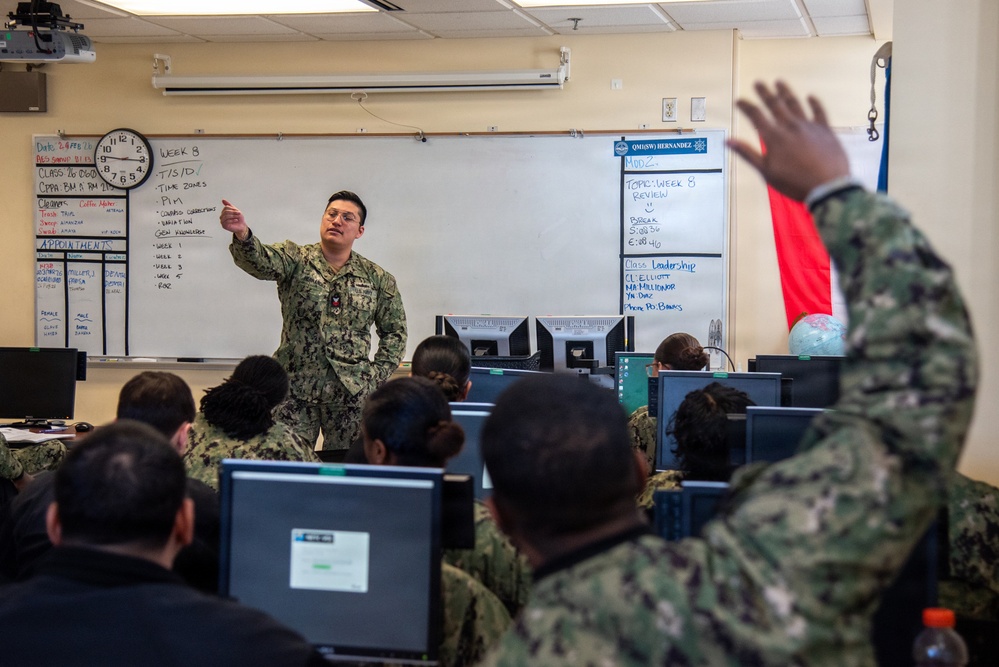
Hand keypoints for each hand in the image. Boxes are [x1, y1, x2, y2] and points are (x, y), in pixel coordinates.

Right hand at [220, 199, 248, 239]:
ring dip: (233, 216)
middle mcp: (222, 217)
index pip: (226, 207)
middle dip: (233, 212)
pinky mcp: (224, 226)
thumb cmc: (239, 219)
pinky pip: (226, 221)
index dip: (232, 209)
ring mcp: (222, 221)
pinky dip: (232, 220)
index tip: (238, 211)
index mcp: (224, 212)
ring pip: (226, 216)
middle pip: (225, 211)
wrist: (242, 226)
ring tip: (238, 217)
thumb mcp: (235, 210)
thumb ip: (229, 205)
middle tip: (239, 213)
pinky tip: (236, 220)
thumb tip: (223, 200)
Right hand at [727, 81, 849, 201]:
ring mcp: (809, 126)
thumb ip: (748, 154)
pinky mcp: (825, 130)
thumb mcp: (766, 172)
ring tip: (779, 82)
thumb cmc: (794, 183)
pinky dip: (814, 103)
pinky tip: (810, 96)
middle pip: (775, 105)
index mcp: (774, 138)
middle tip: (758, 83)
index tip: (739, 100)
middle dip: (765, 93)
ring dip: (786, 92)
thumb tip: (728, 141)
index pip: (756, 116)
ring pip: (795, 104)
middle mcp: (790, 127)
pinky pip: (819, 112)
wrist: (827, 187)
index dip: (746, 106)